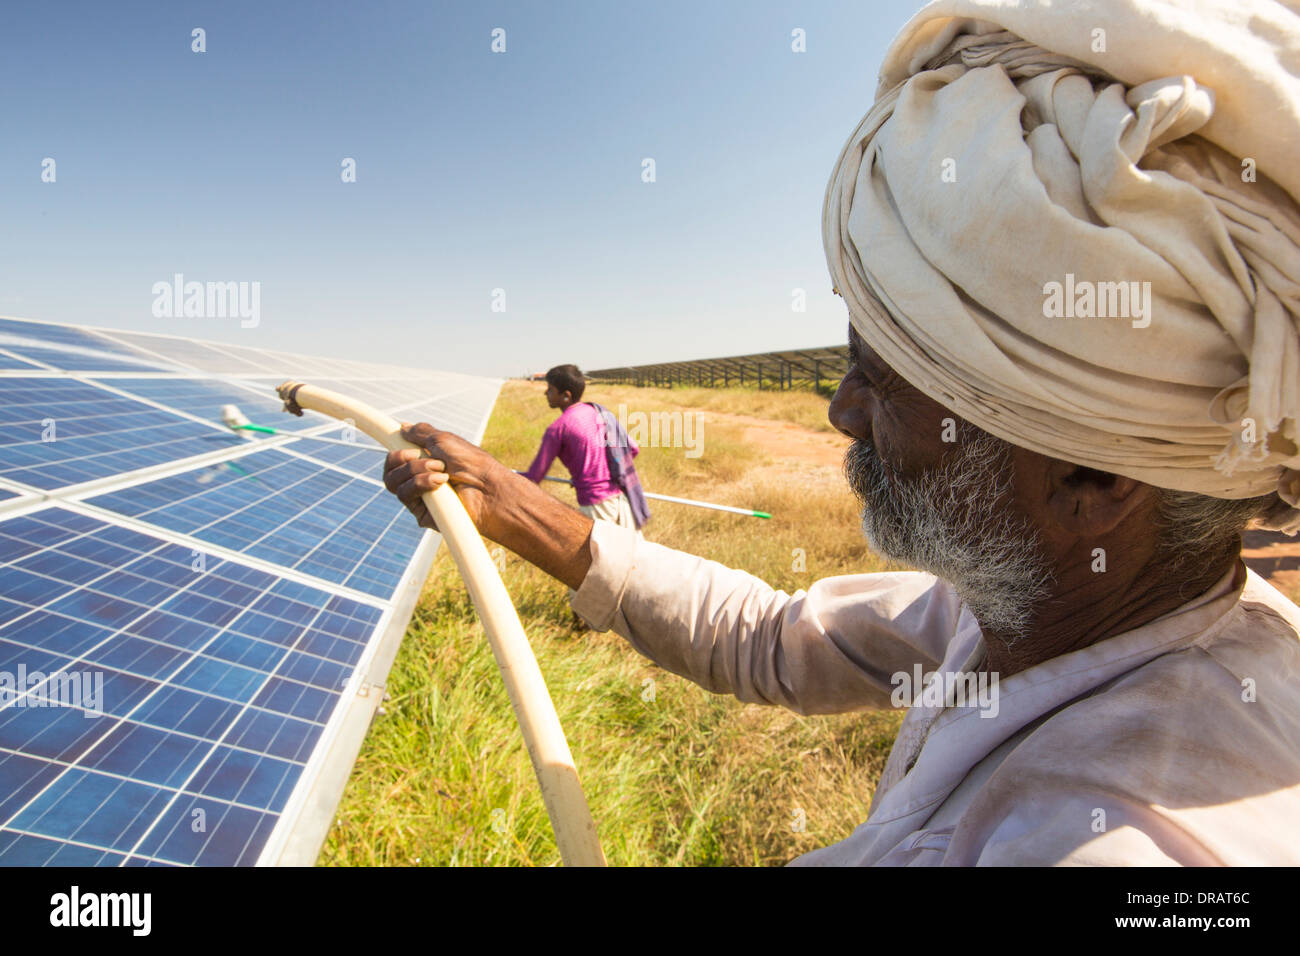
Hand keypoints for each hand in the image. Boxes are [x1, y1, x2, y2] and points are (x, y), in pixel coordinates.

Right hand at [382, 423, 510, 535]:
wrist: (488, 486)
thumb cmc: (472, 463)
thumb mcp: (444, 439)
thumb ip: (421, 433)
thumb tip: (403, 427)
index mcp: (422, 464)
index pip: (395, 460)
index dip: (394, 453)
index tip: (403, 444)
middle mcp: (418, 481)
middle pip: (389, 472)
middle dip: (402, 459)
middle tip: (426, 457)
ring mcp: (419, 498)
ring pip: (393, 482)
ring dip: (415, 469)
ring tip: (441, 470)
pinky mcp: (422, 512)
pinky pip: (405, 495)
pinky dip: (421, 483)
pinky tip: (441, 481)